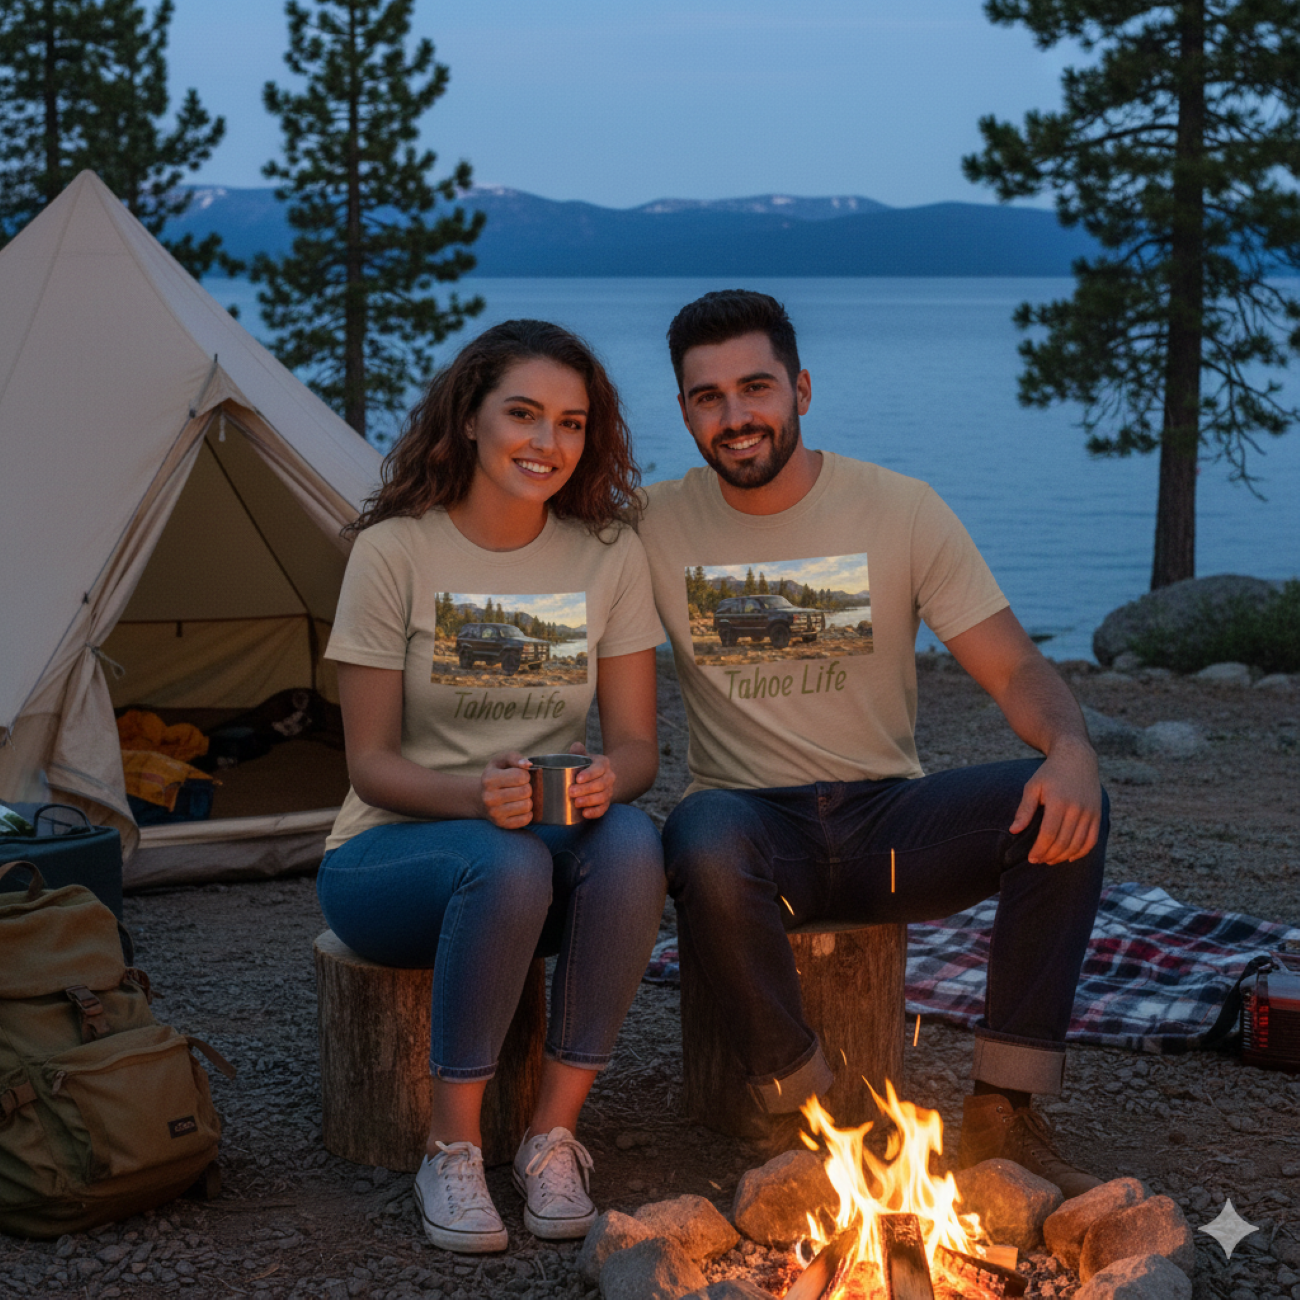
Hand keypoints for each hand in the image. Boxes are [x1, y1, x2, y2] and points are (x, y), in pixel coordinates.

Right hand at [480, 752, 532, 829]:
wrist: (482, 798)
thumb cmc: (496, 775)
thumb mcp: (501, 761)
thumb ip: (515, 757)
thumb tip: (527, 765)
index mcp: (489, 779)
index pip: (521, 776)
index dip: (525, 775)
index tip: (520, 776)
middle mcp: (489, 798)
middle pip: (525, 791)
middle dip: (527, 787)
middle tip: (520, 787)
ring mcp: (495, 813)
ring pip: (527, 806)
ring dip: (528, 800)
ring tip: (520, 797)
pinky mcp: (502, 824)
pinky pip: (525, 820)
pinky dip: (527, 813)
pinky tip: (520, 807)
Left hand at [567, 742, 615, 818]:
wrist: (599, 777)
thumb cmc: (586, 766)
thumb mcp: (584, 757)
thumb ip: (578, 752)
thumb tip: (576, 746)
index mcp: (603, 764)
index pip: (599, 769)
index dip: (589, 774)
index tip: (577, 779)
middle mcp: (609, 777)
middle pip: (600, 784)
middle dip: (586, 789)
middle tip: (570, 792)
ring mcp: (609, 791)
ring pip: (603, 797)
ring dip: (589, 801)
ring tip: (576, 803)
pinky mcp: (606, 803)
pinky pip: (603, 809)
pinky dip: (595, 812)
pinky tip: (585, 814)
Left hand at [1010, 737, 1101, 864]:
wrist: (1076, 758)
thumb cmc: (1050, 773)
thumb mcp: (1032, 787)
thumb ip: (1024, 810)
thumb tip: (1013, 831)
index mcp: (1058, 801)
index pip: (1049, 834)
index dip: (1040, 850)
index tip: (1032, 858)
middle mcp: (1076, 808)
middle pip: (1063, 842)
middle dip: (1049, 855)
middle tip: (1038, 861)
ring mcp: (1089, 812)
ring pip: (1078, 844)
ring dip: (1063, 856)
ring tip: (1050, 860)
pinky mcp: (1097, 814)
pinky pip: (1092, 840)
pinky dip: (1081, 852)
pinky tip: (1069, 857)